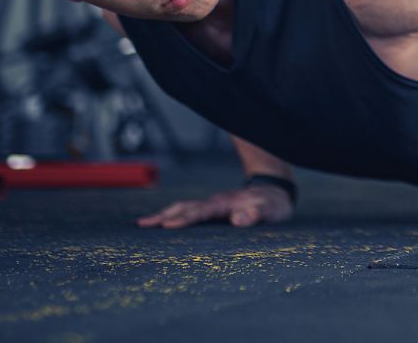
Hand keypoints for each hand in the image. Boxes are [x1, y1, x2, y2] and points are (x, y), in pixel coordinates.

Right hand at [136, 185, 292, 228]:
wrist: (274, 192)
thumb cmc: (272, 205)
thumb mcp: (271, 211)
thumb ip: (257, 214)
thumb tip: (238, 219)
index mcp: (226, 203)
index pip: (202, 211)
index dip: (186, 218)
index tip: (168, 225)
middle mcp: (215, 202)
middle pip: (185, 207)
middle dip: (164, 215)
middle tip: (142, 225)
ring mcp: (212, 204)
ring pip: (183, 207)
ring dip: (164, 214)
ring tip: (143, 224)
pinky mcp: (211, 209)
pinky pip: (188, 211)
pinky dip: (172, 215)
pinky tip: (161, 222)